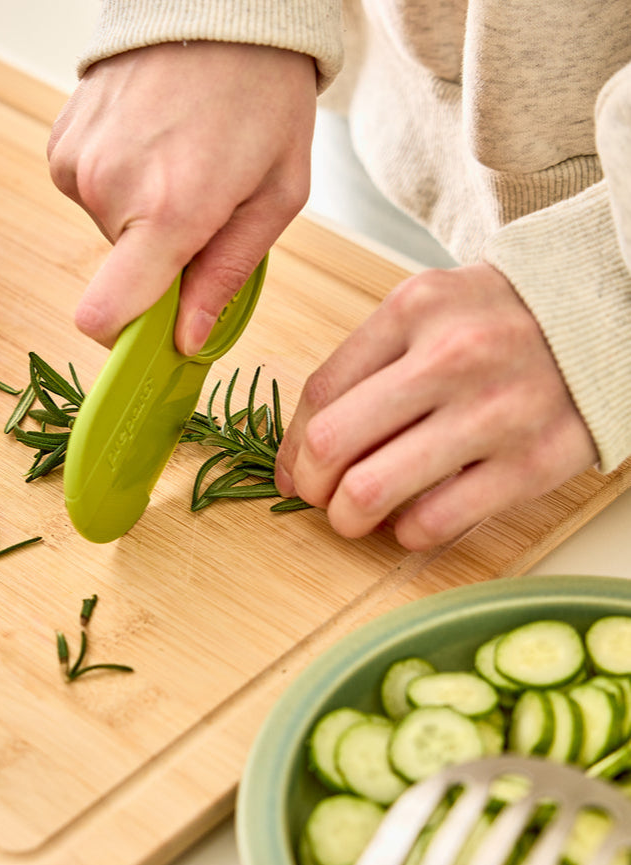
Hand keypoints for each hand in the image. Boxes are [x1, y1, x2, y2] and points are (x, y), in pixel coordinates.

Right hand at [48, 41, 316, 353]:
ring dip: (140, 219)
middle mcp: (109, 188)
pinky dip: (119, 186)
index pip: (105, 314)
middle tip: (198, 208)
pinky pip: (88, 195)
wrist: (218, 5)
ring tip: (177, 163)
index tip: (151, 334)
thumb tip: (186, 339)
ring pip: (105, 234)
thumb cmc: (262, 97)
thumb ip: (227, 276)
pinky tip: (150, 146)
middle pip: (119, 277)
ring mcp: (77, 163)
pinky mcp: (60, 143)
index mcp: (169, 210)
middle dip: (158, 260)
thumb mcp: (275, 195)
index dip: (124, 339)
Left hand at [275, 264, 597, 550]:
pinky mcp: (533, 464)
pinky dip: (407, 532)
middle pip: (330, 444)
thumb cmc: (499, 321)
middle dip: (310, 485)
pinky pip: (433, 523)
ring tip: (356, 515)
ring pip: (370, 491)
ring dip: (347, 518)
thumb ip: (366, 363)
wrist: (608, 317)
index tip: (292, 472)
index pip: (320, 393)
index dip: (289, 447)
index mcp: (413, 310)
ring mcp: (494, 413)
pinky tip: (412, 517)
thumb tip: (302, 449)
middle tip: (320, 496)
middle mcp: (451, 357)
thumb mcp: (427, 311)